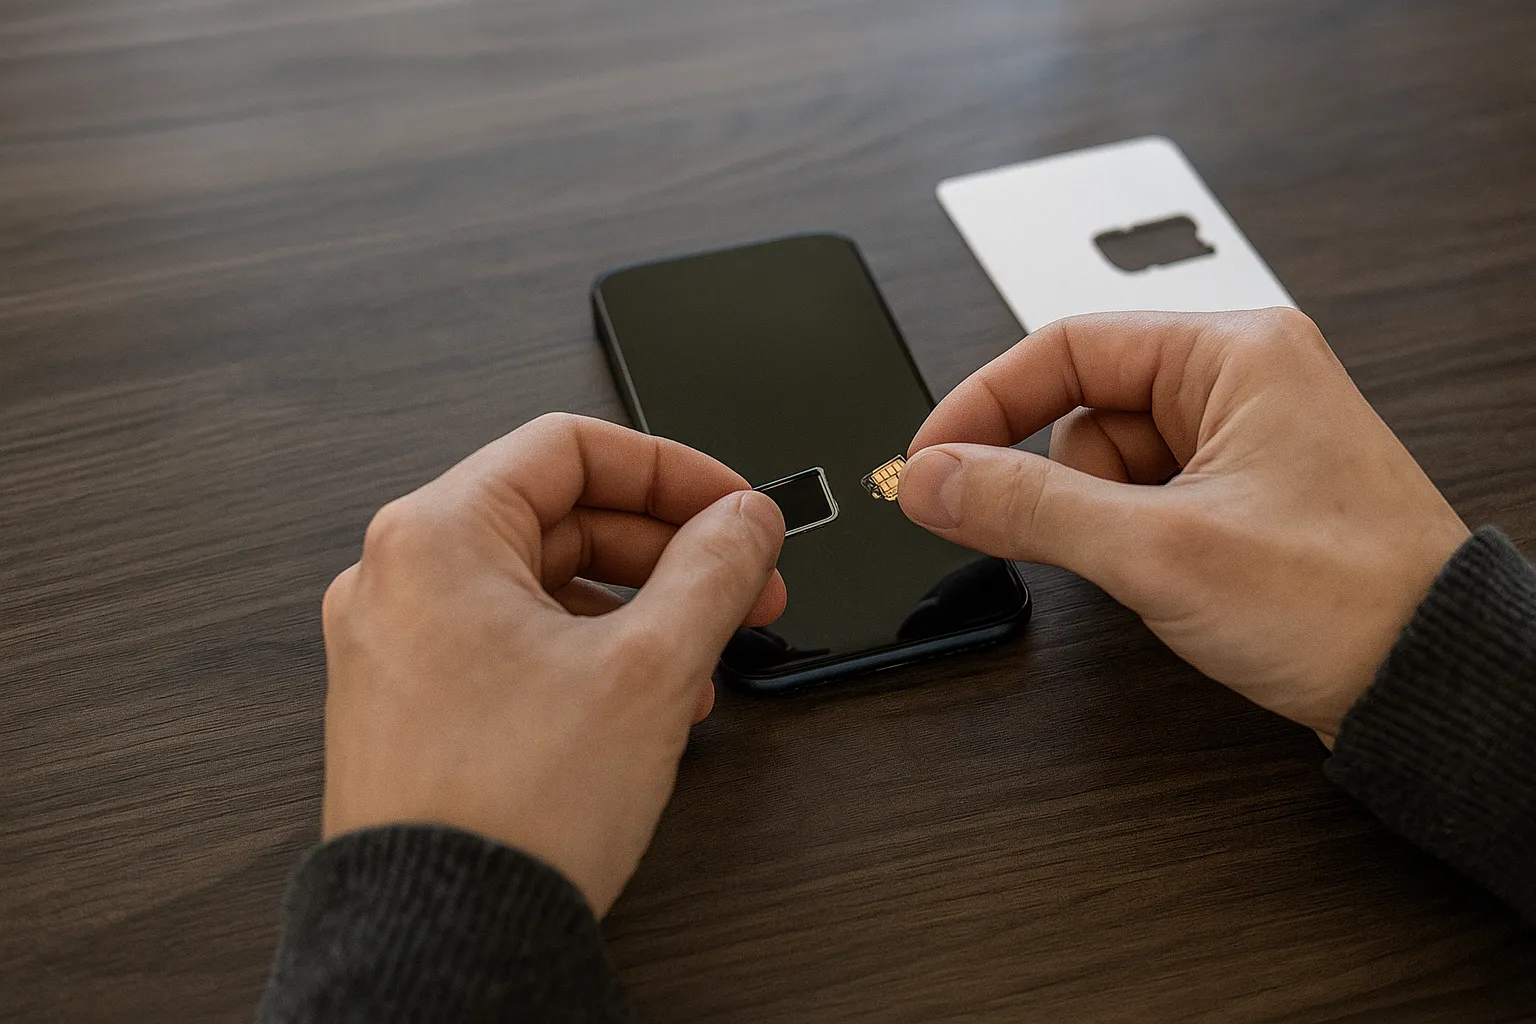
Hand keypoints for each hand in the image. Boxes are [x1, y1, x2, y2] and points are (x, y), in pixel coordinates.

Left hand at [319, 413, 785, 914]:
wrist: (447, 944)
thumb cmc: (511, 813)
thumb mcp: (650, 669)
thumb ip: (713, 569)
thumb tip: (746, 520)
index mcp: (436, 537)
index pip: (572, 447)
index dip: (673, 470)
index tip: (735, 506)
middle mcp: (400, 580)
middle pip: (561, 515)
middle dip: (669, 549)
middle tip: (745, 582)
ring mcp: (399, 646)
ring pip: (544, 585)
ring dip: (640, 606)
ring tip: (706, 656)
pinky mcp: (413, 705)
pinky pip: (516, 643)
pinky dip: (590, 652)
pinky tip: (650, 700)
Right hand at [898, 309, 1468, 745]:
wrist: (1431, 684)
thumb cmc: (1347, 601)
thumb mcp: (1159, 549)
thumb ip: (1029, 506)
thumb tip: (932, 479)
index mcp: (1234, 353)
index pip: (1064, 347)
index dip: (982, 404)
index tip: (929, 462)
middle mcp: (1242, 382)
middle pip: (1082, 410)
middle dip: (1062, 484)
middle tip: (1067, 539)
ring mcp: (1244, 442)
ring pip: (1108, 465)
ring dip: (1102, 520)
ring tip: (1162, 568)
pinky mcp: (1243, 497)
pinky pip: (1145, 500)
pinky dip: (1131, 538)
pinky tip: (1174, 577)